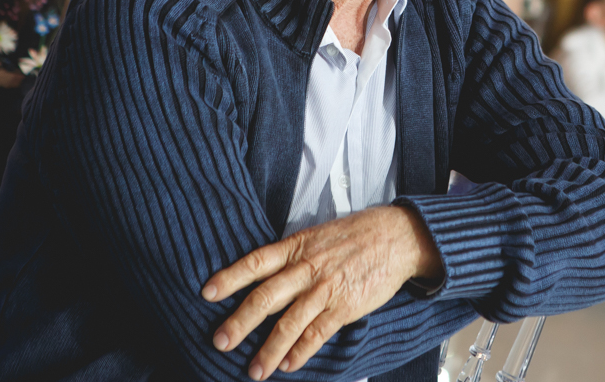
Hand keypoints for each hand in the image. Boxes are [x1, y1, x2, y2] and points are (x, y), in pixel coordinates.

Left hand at [202, 206, 440, 378]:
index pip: (256, 261)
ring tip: (253, 371)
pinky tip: (289, 365)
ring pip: (289, 322)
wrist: (398, 236)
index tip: (207, 292)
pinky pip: (318, 333)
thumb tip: (265, 276)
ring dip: (268, 350)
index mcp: (298, 247)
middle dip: (239, 322)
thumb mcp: (319, 236)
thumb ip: (294, 257)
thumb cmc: (357, 235)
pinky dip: (301, 351)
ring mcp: (326, 288)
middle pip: (266, 297)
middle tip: (220, 341)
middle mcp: (308, 267)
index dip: (230, 277)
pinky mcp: (345, 306)